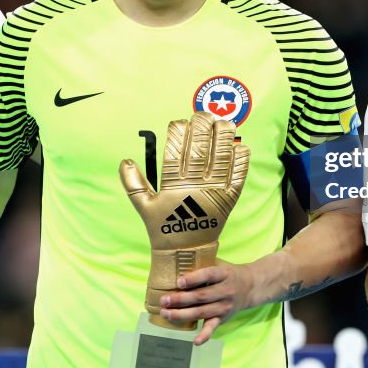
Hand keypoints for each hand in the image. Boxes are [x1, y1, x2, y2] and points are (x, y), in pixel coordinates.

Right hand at [119, 113, 247, 328]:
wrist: (183, 253)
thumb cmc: (162, 227)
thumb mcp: (143, 206)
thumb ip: (133, 183)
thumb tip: (125, 161)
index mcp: (173, 186)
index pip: (176, 152)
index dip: (179, 133)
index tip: (180, 121)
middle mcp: (194, 187)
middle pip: (200, 150)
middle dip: (203, 128)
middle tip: (204, 114)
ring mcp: (213, 193)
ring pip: (221, 160)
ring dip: (225, 139)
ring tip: (226, 122)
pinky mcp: (228, 201)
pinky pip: (238, 178)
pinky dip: (241, 163)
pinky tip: (241, 147)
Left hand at [159, 260, 253, 344]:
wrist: (251, 286)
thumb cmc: (228, 273)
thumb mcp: (220, 264)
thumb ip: (203, 265)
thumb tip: (175, 266)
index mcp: (224, 274)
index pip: (208, 275)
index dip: (194, 279)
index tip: (179, 282)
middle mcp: (226, 290)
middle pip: (201, 296)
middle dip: (180, 299)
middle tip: (163, 300)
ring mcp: (225, 306)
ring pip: (202, 312)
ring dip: (182, 314)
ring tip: (166, 313)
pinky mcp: (223, 318)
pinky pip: (213, 327)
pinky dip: (205, 335)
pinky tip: (195, 341)